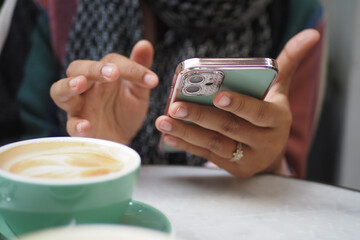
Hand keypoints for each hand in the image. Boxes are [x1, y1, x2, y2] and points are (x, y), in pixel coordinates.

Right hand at [50, 40, 157, 143]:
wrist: (122, 141)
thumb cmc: (126, 113)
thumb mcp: (138, 91)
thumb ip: (139, 69)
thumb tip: (145, 44)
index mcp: (102, 75)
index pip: (111, 62)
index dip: (131, 68)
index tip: (152, 80)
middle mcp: (87, 87)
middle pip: (78, 68)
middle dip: (93, 69)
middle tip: (112, 73)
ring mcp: (78, 107)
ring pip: (60, 91)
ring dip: (69, 85)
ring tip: (81, 83)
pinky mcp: (77, 128)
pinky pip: (70, 124)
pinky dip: (76, 125)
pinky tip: (86, 126)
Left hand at [155, 29, 319, 176]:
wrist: (271, 152)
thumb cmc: (270, 115)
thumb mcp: (281, 91)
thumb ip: (289, 63)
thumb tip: (310, 34)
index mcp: (277, 118)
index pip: (257, 111)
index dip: (239, 104)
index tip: (217, 95)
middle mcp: (266, 141)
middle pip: (230, 128)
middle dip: (201, 116)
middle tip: (175, 105)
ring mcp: (249, 158)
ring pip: (215, 144)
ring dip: (187, 132)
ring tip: (164, 121)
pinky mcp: (235, 168)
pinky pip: (208, 156)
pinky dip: (187, 145)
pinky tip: (169, 135)